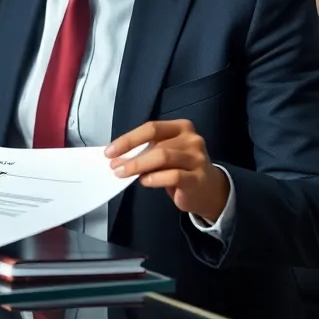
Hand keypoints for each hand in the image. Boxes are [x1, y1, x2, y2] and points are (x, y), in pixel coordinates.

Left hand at [106, 119, 229, 222]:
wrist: (209, 190)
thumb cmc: (181, 169)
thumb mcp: (164, 155)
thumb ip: (146, 152)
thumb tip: (117, 157)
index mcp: (181, 128)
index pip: (151, 128)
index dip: (128, 139)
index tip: (109, 151)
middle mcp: (191, 139)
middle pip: (156, 144)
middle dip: (131, 156)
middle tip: (114, 167)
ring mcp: (197, 158)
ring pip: (163, 157)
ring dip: (139, 166)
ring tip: (124, 174)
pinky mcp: (198, 178)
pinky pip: (173, 176)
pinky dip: (154, 178)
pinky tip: (145, 182)